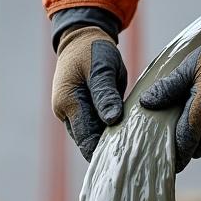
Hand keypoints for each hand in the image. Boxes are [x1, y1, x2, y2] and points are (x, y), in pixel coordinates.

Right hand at [52, 26, 127, 160]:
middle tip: (134, 158)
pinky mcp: (80, 113)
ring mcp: (71, 114)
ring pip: (91, 137)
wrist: (81, 39)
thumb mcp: (103, 68)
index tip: (125, 161)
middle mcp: (66, 113)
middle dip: (108, 150)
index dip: (103, 151)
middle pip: (88, 141)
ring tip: (133, 150)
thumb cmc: (93, 50)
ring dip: (109, 141)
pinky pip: (95, 128)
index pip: (86, 138)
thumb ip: (106, 94)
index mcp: (68, 103)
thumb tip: (112, 120)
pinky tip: (127, 136)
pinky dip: (109, 132)